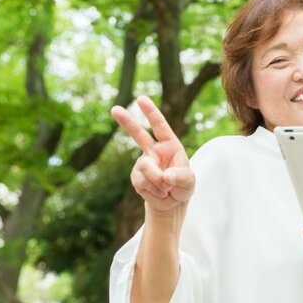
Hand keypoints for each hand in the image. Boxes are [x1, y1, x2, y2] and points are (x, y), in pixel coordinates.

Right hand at [111, 96, 195, 213]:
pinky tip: (158, 192)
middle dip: (126, 121)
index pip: (160, 125)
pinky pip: (141, 182)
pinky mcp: (136, 177)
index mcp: (170, 144)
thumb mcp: (189, 181)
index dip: (151, 112)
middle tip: (114, 109)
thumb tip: (165, 176)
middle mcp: (154, 150)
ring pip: (145, 167)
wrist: (172, 203)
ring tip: (166, 189)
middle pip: (138, 134)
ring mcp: (143, 163)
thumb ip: (180, 177)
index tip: (141, 98)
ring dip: (157, 181)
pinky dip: (152, 190)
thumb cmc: (183, 186)